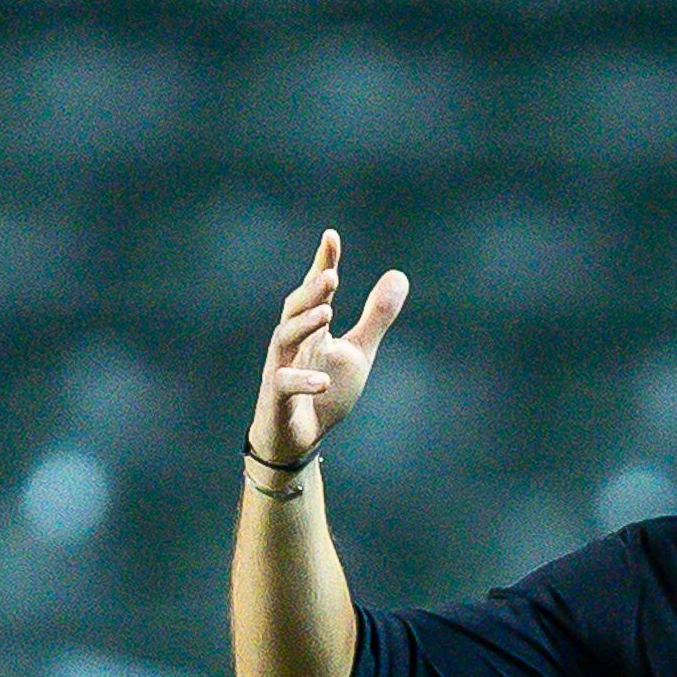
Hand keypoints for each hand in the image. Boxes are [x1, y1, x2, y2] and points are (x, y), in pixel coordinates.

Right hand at [251, 230, 407, 469]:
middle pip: (295, 308)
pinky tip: (323, 381)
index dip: (322, 263)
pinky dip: (302, 381)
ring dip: (304, 324)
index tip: (331, 236)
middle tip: (331, 274)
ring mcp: (281, 368)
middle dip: (311, 291)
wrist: (297, 440)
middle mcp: (293, 343)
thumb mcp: (358, 352)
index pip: (316, 291)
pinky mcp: (277, 398)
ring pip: (284, 339)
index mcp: (313, 329)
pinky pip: (284, 385)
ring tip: (327, 312)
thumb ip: (376, 317)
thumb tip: (399, 274)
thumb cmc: (323, 392)